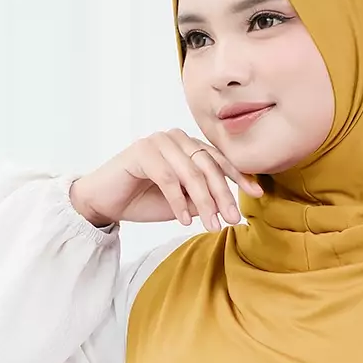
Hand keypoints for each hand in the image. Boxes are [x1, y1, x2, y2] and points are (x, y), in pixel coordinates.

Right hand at [69, 129, 263, 229]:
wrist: (105, 202)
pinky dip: (178, 201)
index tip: (256, 193)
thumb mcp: (183, 202)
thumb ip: (203, 198)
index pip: (218, 158)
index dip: (238, 176)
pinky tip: (185, 220)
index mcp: (187, 145)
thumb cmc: (144, 200)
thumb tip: (231, 207)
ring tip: (211, 225)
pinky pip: (168, 178)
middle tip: (232, 219)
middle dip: (222, 194)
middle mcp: (175, 137)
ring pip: (190, 172)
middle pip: (208, 165)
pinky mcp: (141, 152)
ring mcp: (158, 142)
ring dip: (203, 202)